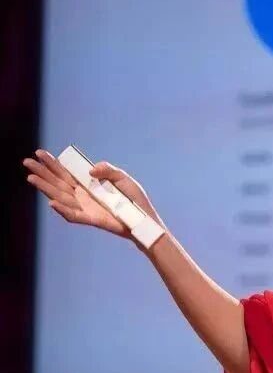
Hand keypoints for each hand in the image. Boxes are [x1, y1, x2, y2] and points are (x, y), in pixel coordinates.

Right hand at [22, 149, 161, 243]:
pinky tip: (52, 202)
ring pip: (60, 197)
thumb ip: (108, 170)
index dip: (52, 163)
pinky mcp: (91, 219)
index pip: (66, 172)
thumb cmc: (134, 199)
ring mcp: (84, 207)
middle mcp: (82, 195)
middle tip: (26, 162)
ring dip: (45, 188)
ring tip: (31, 178)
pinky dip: (63, 209)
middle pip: (57, 182)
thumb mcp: (123, 178)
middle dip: (42, 172)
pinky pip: (73, 215)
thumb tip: (90, 170)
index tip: (39, 153)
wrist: (144, 219)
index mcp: (87, 184)